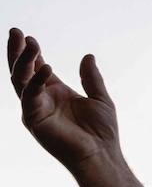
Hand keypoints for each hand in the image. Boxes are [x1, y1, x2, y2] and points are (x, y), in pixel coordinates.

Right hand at [8, 28, 119, 169]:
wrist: (101, 155)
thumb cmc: (102, 132)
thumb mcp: (100, 98)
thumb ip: (91, 77)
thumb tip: (88, 56)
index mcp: (54, 92)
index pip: (36, 67)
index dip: (32, 52)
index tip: (28, 36)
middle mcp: (41, 99)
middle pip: (22, 70)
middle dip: (17, 51)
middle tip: (15, 31)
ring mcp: (35, 108)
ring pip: (20, 79)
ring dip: (22, 60)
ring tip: (27, 42)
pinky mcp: (34, 119)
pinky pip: (29, 96)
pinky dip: (36, 81)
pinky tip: (46, 67)